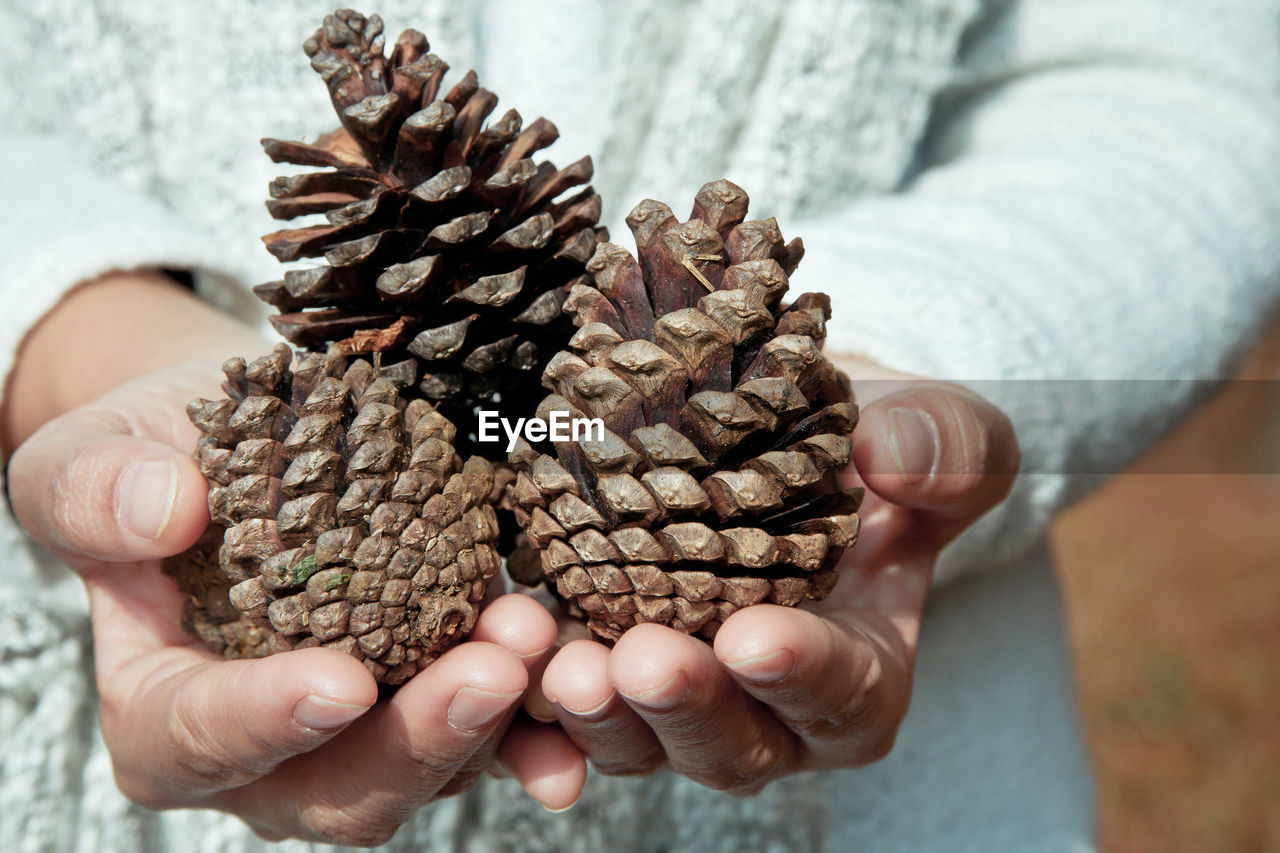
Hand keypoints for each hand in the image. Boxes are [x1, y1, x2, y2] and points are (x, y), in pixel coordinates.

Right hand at [3, 273, 584, 843]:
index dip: (265, 722)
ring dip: (496, 718)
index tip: (338, 682)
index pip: (199, 740)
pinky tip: (586, 679)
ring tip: (539, 635)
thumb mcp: (95, 449)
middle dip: (418, 739)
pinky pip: (495, 726)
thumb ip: (95, 489)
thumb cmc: (161, 450)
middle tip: (489, 672)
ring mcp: (365, 727)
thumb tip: (163, 512)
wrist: (253, 434)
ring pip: (431, 764)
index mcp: (166, 705)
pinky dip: (543, 716)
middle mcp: (271, 743)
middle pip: (338, 786)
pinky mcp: (436, 689)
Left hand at [533, 357, 1018, 791]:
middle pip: (729, 742)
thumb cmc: (870, 444)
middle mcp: (768, 711)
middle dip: (683, 705)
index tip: (754, 638)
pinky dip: (527, 697)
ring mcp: (680, 700)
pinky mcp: (604, 671)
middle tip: (639, 659)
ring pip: (635, 741)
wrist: (782, 439)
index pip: (841, 694)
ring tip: (559, 659)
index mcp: (860, 673)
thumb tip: (888, 456)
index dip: (800, 674)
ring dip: (595, 712)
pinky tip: (496, 654)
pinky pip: (560, 708)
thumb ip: (948, 450)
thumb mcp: (936, 431)